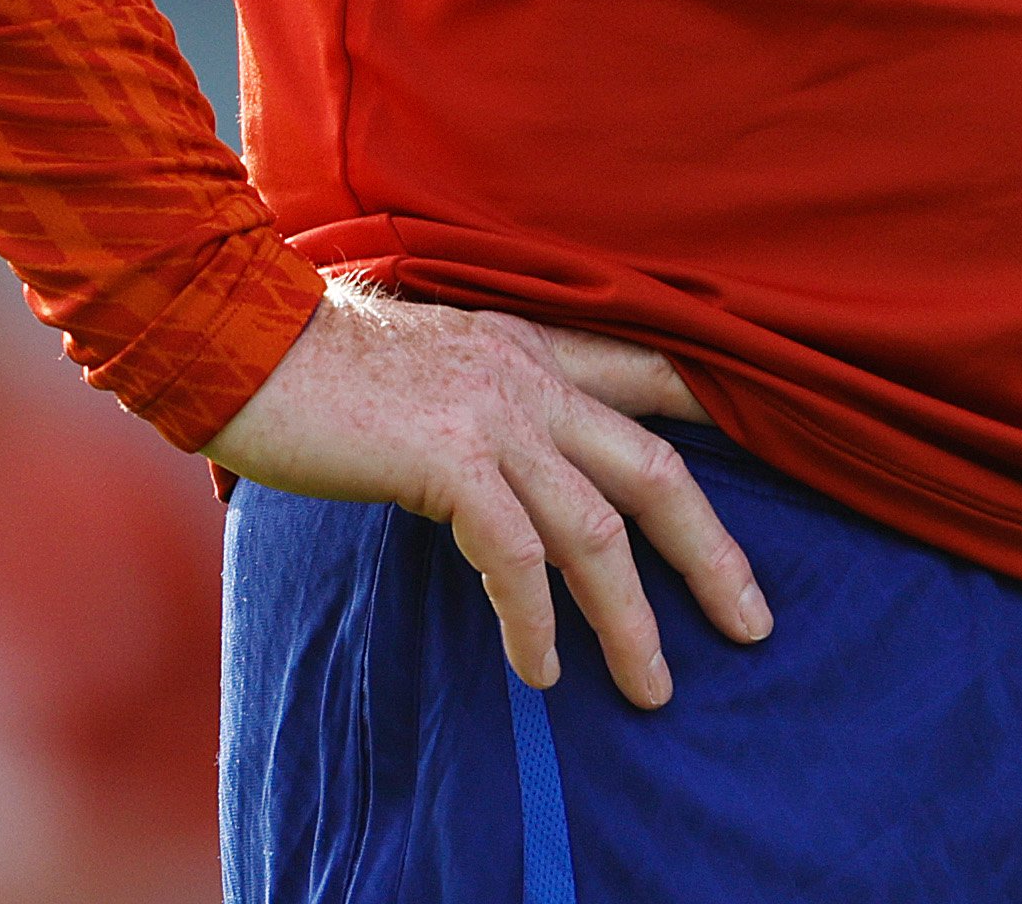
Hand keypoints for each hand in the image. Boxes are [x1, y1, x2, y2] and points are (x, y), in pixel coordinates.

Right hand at [208, 283, 768, 706]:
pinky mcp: (444, 458)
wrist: (241, 336)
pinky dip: (534, 618)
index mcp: (534, 344)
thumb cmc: (322, 362)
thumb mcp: (434, 360)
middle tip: (753, 622)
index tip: (780, 463)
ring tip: (651, 685)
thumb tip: (516, 467)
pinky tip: (540, 668)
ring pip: (597, 528)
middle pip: (656, 469)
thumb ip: (491, 397)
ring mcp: (494, 414)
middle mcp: (533, 375)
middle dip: (713, 553)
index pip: (656, 373)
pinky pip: (514, 553)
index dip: (722, 419)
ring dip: (628, 617)